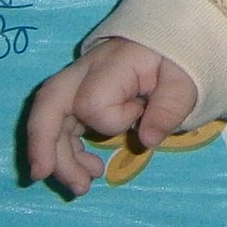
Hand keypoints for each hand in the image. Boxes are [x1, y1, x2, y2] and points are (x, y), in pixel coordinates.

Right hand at [23, 38, 196, 196]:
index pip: (93, 100)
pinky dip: (68, 153)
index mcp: (113, 63)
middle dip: (40, 141)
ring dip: (58, 157)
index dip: (114, 120)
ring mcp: (79, 84)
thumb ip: (169, 108)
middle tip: (42, 175)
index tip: (141, 113)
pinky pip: (62, 126)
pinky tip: (88, 170)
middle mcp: (86, 70)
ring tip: (81, 188)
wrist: (171, 39)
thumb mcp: (185, 79)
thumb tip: (147, 140)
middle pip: (49, 101)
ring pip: (50, 119)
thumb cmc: (177, 59)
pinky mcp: (80, 98)